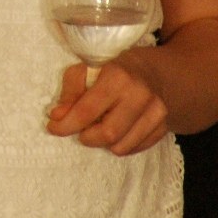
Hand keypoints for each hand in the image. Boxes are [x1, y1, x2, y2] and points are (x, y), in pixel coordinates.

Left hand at [46, 60, 169, 155]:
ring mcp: (157, 112)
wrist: (155, 72)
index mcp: (118, 76)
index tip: (53, 128)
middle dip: (86, 137)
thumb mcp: (87, 69)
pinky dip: (120, 145)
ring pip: (122, 146)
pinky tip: (116, 131)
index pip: (87, 111)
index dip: (66, 124)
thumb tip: (57, 116)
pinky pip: (136, 148)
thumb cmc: (113, 69)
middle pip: (108, 134)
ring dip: (103, 143)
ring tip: (98, 129)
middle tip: (80, 130)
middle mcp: (141, 95)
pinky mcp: (164, 126)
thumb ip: (70, 91)